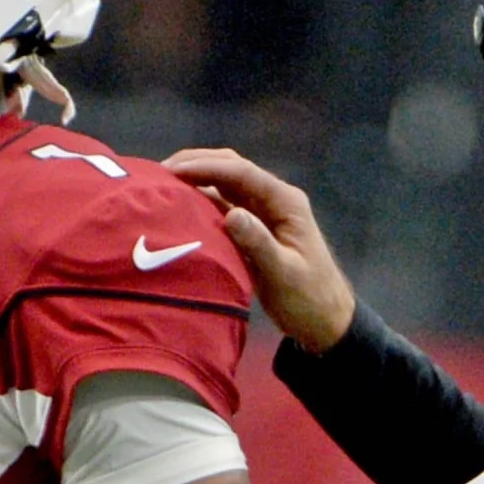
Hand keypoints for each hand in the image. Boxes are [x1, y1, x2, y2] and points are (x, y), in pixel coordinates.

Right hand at [163, 147, 355, 353]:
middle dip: (197, 164)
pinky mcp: (253, 227)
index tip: (172, 171)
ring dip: (196, 180)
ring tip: (162, 184)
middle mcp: (273, 199)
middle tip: (160, 172)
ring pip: (225, 184)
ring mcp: (263, 212)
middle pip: (231, 169)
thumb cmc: (308, 297)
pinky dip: (201, 202)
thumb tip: (232, 214)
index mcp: (285, 202)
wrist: (323, 319)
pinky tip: (179, 206)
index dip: (206, 167)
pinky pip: (223, 206)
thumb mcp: (283, 273)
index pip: (242, 172)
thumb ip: (259, 243)